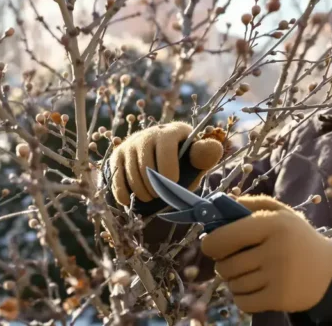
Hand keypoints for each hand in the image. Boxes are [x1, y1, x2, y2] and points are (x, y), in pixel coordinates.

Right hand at [108, 122, 223, 206]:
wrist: (162, 161)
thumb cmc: (185, 163)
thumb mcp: (197, 160)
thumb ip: (204, 156)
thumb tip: (214, 148)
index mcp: (172, 131)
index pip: (166, 146)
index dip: (168, 167)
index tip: (173, 182)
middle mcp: (149, 133)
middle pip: (146, 164)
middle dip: (154, 185)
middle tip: (162, 196)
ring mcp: (131, 144)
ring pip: (131, 172)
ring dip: (141, 191)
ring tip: (151, 198)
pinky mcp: (118, 155)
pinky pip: (117, 176)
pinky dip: (122, 192)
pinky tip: (129, 201)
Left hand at [200, 195, 331, 313]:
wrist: (328, 271)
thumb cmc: (297, 238)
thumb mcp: (281, 213)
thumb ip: (251, 204)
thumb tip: (217, 204)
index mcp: (273, 224)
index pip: (225, 236)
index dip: (211, 243)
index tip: (210, 246)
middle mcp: (276, 250)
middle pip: (226, 265)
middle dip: (223, 264)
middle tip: (232, 261)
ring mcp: (278, 276)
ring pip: (233, 285)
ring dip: (233, 281)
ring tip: (247, 274)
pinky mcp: (279, 299)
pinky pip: (242, 302)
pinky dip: (241, 297)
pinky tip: (253, 288)